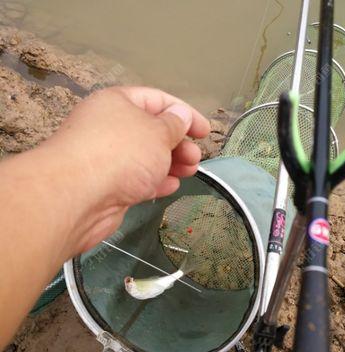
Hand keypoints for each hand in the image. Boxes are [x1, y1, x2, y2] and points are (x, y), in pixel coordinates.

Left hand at [39, 86, 209, 252]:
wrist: (78, 196)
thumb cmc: (121, 153)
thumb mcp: (157, 132)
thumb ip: (175, 124)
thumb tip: (182, 115)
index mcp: (118, 103)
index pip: (158, 100)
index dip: (185, 113)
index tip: (204, 130)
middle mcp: (111, 128)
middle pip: (152, 131)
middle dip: (179, 143)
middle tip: (196, 157)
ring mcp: (108, 158)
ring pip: (147, 157)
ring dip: (171, 163)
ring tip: (190, 171)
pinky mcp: (109, 185)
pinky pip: (137, 179)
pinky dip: (156, 181)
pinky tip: (171, 185)